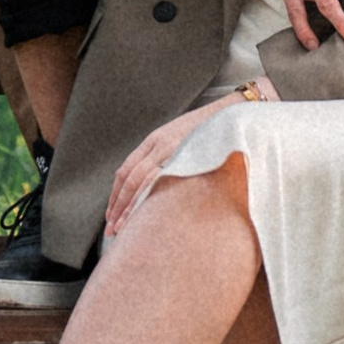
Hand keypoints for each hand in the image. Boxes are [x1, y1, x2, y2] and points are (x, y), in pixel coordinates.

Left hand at [105, 102, 227, 242]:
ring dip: (129, 207)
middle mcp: (158, 144)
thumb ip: (164, 156)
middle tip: (111, 228)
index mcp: (154, 140)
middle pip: (129, 178)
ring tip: (123, 228)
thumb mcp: (180, 138)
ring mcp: (171, 151)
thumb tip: (151, 184)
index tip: (111, 213)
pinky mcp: (186, 158)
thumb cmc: (209, 131)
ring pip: (141, 182)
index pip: (126, 170)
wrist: (232, 116)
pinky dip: (149, 200)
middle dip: (118, 205)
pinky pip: (161, 182)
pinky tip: (146, 215)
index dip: (116, 194)